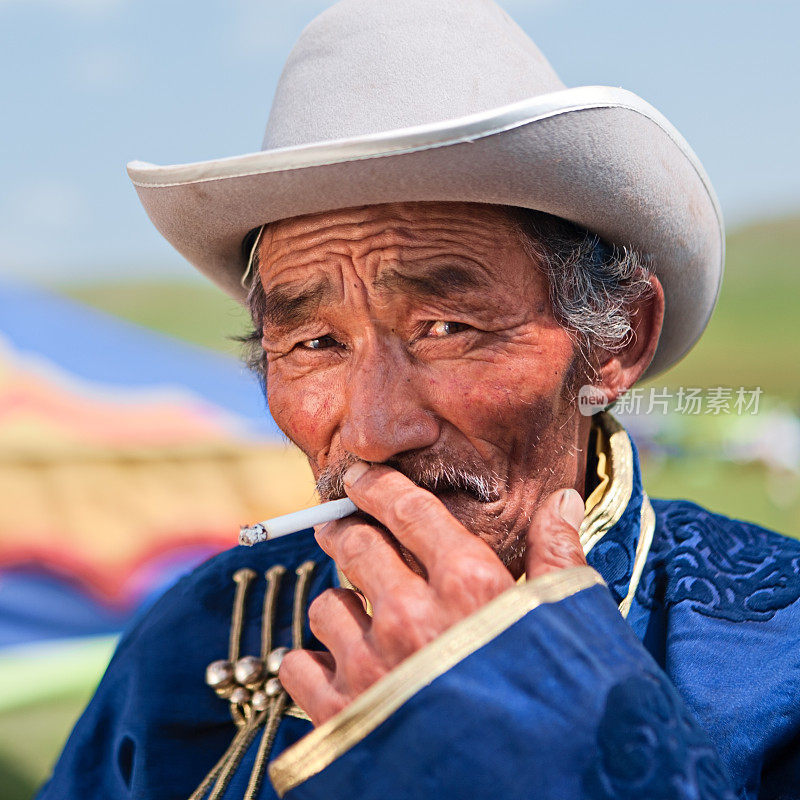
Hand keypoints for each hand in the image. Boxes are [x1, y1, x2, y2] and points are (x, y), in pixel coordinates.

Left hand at [279, 462, 586, 725]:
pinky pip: (298, 663)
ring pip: (326, 603)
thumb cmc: (555, 714)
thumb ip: (558, 558)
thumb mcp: (567, 626)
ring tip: (358, 619)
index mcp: (469, 587)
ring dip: (339, 605)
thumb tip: (560, 500)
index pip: (411, 511)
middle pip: (356, 545)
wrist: (531, 798)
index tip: (360, 478)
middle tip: (339, 528)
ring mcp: (371, 667)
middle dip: (344, 529)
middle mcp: (412, 617)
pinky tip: (339, 670)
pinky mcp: (339, 714)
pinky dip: (313, 662)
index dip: (379, 486)